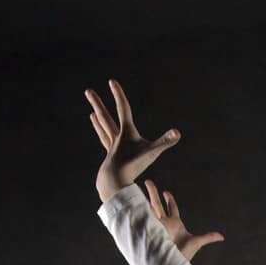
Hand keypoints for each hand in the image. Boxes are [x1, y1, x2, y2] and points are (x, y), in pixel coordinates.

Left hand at [85, 77, 180, 201]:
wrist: (114, 183)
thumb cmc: (132, 167)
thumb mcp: (151, 153)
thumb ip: (165, 142)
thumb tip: (177, 133)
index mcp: (126, 132)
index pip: (123, 109)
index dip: (118, 95)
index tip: (111, 81)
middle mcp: (116, 138)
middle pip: (105, 117)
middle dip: (98, 103)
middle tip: (88, 91)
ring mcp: (112, 149)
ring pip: (103, 131)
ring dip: (98, 121)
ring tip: (92, 114)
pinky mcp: (111, 159)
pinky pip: (106, 145)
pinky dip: (103, 138)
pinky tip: (104, 139)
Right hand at [142, 178, 224, 262]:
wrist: (172, 263)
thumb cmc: (184, 254)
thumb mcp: (197, 242)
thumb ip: (208, 237)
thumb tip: (222, 237)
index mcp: (175, 223)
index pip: (172, 208)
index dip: (169, 200)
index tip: (166, 192)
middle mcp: (164, 222)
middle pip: (158, 204)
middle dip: (153, 193)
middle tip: (148, 182)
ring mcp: (157, 224)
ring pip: (150, 206)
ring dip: (146, 195)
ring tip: (141, 184)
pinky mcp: (151, 227)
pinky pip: (144, 214)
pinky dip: (139, 206)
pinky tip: (132, 198)